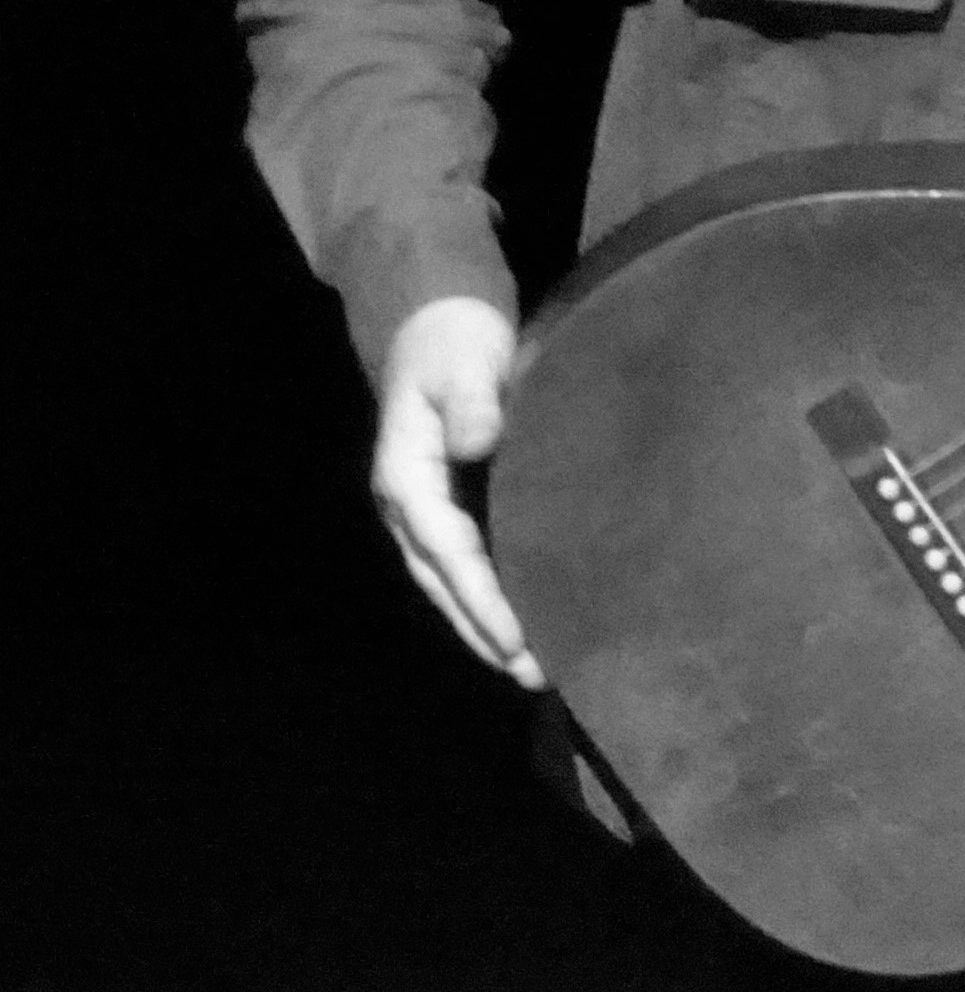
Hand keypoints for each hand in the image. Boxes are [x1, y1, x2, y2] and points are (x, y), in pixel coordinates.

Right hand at [375, 295, 544, 687]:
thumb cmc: (454, 335)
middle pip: (443, 580)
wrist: (434, 317)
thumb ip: (471, 400)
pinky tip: (523, 619)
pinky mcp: (447, 501)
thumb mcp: (465, 358)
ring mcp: (423, 506)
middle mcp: (406, 502)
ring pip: (449, 579)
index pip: (447, 551)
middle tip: (532, 674)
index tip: (516, 637)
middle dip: (483, 629)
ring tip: (529, 667)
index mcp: (405, 475)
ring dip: (485, 622)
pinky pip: (465, 560)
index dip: (481, 596)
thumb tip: (478, 443)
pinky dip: (487, 594)